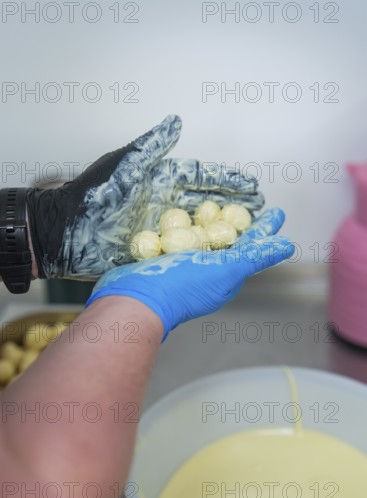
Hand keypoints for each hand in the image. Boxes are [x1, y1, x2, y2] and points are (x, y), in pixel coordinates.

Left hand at [26, 114, 263, 279]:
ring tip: (251, 235)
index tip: (253, 186)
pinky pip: (185, 250)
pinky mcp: (154, 249)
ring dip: (224, 230)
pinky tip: (222, 258)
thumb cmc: (91, 198)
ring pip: (200, 227)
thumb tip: (177, 120)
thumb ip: (151, 146)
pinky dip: (204, 253)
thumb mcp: (123, 167)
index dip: (228, 181)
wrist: (65, 235)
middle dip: (235, 206)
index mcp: (160, 179)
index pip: (201, 176)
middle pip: (207, 202)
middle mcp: (164, 202)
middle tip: (261, 211)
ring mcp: (161, 227)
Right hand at [85, 208, 293, 340]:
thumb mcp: (226, 270)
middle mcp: (207, 270)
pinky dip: (185, 224)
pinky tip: (185, 211)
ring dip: (213, 221)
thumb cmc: (182, 286)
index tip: (278, 211)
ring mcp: (183, 264)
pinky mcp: (162, 258)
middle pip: (229, 240)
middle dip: (241, 222)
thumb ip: (255, 257)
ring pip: (203, 237)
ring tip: (222, 204)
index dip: (265, 228)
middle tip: (251, 204)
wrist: (135, 298)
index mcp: (226, 275)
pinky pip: (178, 237)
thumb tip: (288, 246)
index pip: (252, 246)